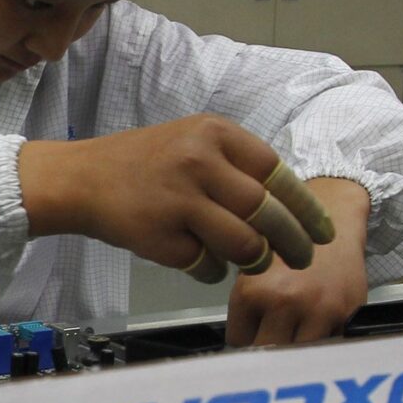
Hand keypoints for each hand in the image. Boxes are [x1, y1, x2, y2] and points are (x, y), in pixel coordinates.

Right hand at [19, 114, 335, 277]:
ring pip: (244, 244)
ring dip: (254, 259)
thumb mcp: (191, 142)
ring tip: (251, 262)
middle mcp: (199, 161)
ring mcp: (179, 200)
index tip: (322, 230)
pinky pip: (208, 265)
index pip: (277, 172)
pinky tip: (201, 260)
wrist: (80, 179)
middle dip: (294, 242)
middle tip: (303, 258)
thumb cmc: (141, 164)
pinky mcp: (160, 236)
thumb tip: (289, 206)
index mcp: (213, 133)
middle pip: (267, 211)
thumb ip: (236, 166)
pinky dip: (212, 269)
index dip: (305, 206)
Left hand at [226, 180, 371, 346]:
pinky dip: (322, 338)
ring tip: (294, 327)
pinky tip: (317, 319)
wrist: (333, 216)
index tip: (250, 333)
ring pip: (298, 352)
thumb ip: (245, 305)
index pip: (239, 340)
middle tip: (271, 334)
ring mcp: (318, 310)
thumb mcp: (253, 267)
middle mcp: (285, 302)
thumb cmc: (289, 241)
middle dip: (267, 347)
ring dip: (295, 345)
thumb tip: (240, 342)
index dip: (244, 337)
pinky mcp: (346, 313)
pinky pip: (328, 343)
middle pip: (268, 351)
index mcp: (253, 291)